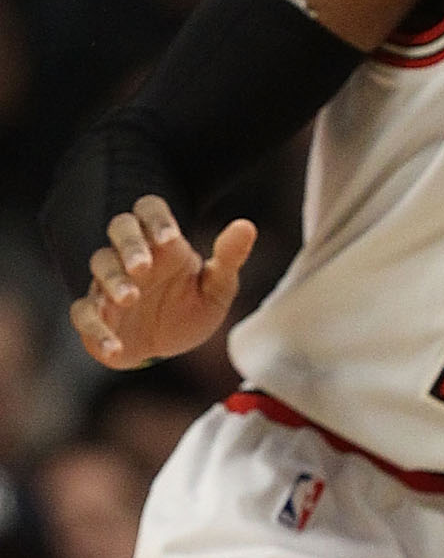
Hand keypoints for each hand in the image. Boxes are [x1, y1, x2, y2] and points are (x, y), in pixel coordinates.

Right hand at [70, 194, 256, 368]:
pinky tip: (114, 347)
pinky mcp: (95, 313)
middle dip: (129, 245)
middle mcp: (131, 255)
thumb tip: (246, 226)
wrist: (168, 348)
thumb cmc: (190, 308)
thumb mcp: (216, 289)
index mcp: (161, 243)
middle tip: (143, 267)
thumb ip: (228, 259)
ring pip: (101, 265)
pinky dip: (96, 330)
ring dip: (112, 281)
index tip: (170, 238)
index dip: (156, 219)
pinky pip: (84, 313)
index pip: (149, 210)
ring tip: (129, 298)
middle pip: (120, 228)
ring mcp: (109, 282)